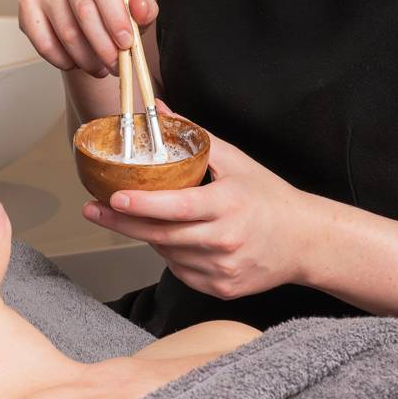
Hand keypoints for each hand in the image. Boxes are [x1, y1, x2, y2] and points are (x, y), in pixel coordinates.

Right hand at [19, 0, 156, 76]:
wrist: (88, 24)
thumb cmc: (115, 15)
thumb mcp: (136, 13)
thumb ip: (144, 10)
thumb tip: (140, 8)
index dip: (115, 17)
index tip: (126, 43)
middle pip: (84, 10)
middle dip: (104, 45)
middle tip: (116, 66)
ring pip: (66, 31)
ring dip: (86, 58)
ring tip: (100, 68)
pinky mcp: (28, 5)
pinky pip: (43, 42)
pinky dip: (63, 60)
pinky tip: (76, 63)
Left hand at [82, 120, 329, 298]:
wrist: (305, 241)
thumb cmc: (268, 197)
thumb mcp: (237, 161)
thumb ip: (195, 136)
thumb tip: (158, 109)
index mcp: (229, 205)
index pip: (179, 207)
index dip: (144, 205)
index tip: (114, 198)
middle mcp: (226, 240)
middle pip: (162, 235)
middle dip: (122, 223)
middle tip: (92, 210)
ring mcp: (224, 269)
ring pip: (168, 255)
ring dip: (149, 236)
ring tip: (141, 218)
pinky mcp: (223, 288)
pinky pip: (182, 272)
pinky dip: (171, 255)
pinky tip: (176, 239)